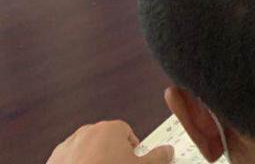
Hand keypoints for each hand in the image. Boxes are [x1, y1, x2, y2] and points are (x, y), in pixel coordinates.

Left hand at [47, 121, 171, 163]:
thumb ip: (158, 157)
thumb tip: (168, 151)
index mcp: (110, 128)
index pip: (127, 133)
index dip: (132, 150)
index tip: (132, 162)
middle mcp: (87, 132)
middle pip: (105, 141)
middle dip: (111, 155)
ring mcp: (67, 146)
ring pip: (86, 152)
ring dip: (92, 162)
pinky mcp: (52, 161)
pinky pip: (69, 162)